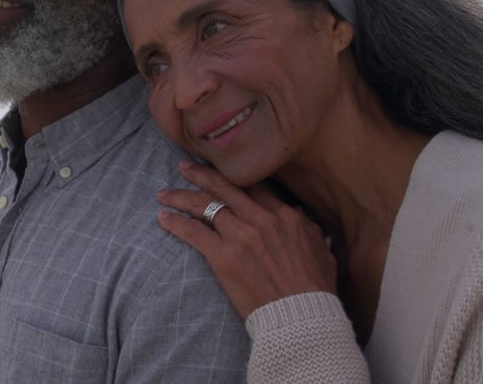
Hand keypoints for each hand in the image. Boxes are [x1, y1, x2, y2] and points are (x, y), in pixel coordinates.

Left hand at [157, 161, 336, 318]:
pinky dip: (175, 223)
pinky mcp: (223, 256)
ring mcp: (240, 236)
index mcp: (284, 216)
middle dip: (200, 174)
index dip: (232, 176)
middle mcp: (260, 219)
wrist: (301, 316)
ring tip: (164, 194)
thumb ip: (306, 228)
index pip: (251, 186)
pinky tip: (163, 218)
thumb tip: (298, 214)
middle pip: (224, 187)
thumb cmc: (314, 289)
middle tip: (184, 166)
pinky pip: (193, 232)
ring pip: (204, 205)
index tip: (218, 171)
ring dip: (180, 197)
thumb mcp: (319, 250)